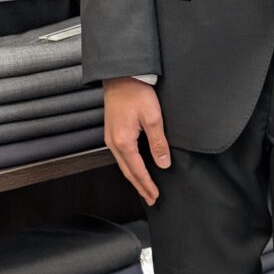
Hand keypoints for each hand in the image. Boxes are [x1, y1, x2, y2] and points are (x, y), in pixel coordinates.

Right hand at [103, 77, 170, 204]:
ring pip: (123, 164)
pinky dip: (129, 166)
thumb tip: (163, 163)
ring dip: (134, 177)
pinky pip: (121, 155)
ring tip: (144, 188)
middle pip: (127, 171)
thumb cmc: (136, 92)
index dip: (147, 184)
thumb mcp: (153, 118)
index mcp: (123, 142)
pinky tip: (135, 167)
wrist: (121, 75)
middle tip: (150, 198)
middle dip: (139, 186)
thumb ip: (158, 143)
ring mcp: (110, 137)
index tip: (154, 195)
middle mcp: (113, 142)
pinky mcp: (112, 131)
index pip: (137, 170)